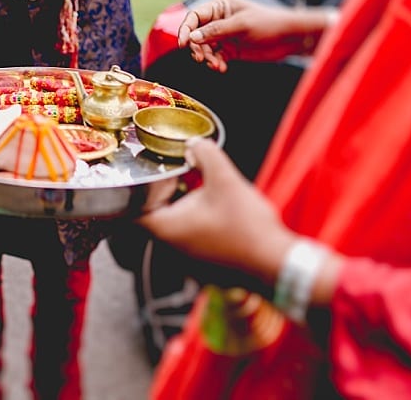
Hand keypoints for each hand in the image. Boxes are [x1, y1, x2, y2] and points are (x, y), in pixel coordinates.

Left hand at [136, 138, 294, 284]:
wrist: (276, 264)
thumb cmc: (248, 228)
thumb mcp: (225, 180)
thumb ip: (205, 154)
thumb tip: (194, 145)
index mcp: (165, 228)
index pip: (134, 205)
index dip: (146, 185)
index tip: (165, 174)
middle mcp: (169, 247)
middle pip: (153, 214)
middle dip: (166, 193)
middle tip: (183, 177)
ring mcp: (185, 259)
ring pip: (173, 227)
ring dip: (183, 208)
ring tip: (201, 191)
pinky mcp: (202, 265)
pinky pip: (189, 239)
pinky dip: (196, 223)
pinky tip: (216, 211)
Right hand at [178, 0, 330, 71]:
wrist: (291, 38)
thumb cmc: (270, 23)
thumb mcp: (241, 25)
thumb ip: (216, 31)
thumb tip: (192, 37)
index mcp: (221, 7)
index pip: (195, 16)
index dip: (185, 29)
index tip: (182, 43)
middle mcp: (220, 21)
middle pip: (196, 34)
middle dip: (197, 48)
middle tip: (202, 58)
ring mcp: (225, 36)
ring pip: (204, 48)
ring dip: (207, 58)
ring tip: (216, 65)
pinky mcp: (230, 50)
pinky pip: (215, 58)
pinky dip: (215, 64)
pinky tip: (221, 68)